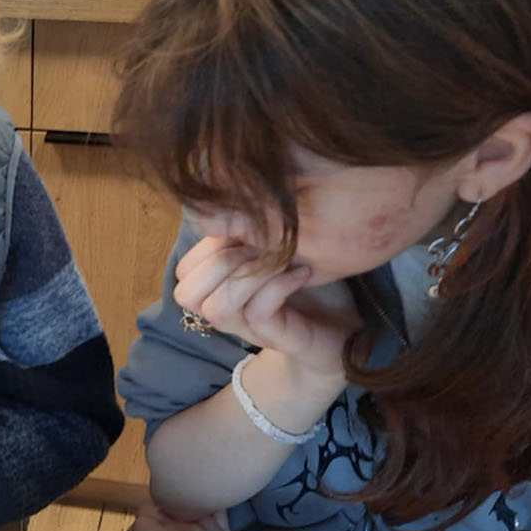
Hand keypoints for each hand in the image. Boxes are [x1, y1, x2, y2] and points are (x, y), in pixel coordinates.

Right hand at [173, 236, 360, 379]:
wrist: (347, 328)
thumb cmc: (313, 281)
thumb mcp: (279, 244)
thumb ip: (252, 226)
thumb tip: (230, 192)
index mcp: (221, 288)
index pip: (184, 271)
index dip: (207, 246)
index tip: (245, 231)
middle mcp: (229, 311)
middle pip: (185, 294)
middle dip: (218, 261)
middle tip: (257, 246)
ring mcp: (250, 328)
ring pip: (216, 308)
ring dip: (246, 275)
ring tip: (279, 258)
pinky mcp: (276, 338)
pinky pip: (258, 312)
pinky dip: (279, 285)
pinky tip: (304, 273)